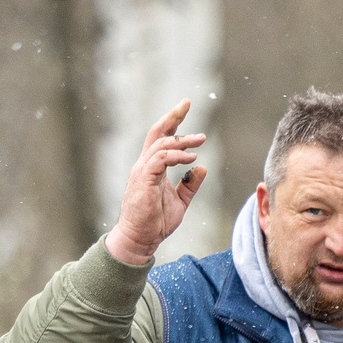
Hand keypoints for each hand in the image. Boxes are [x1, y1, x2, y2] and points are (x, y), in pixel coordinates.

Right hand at [103, 100, 207, 266]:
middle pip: (156, 132)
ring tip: (200, 140)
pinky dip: (176, 156)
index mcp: (151, 167)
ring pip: (160, 144)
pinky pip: (160, 160)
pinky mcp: (144, 181)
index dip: (172, 121)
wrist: (140, 239)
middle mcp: (144, 165)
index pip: (160, 137)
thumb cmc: (155, 222)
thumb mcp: (180, 201)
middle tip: (187, 103)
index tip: (185, 106)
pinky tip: (190, 158)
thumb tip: (202, 166)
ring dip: (181, 140)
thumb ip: (190, 184)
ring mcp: (142, 171)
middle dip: (172, 116)